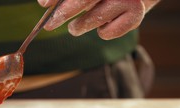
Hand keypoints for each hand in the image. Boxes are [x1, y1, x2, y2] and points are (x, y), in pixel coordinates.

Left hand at [38, 0, 159, 39]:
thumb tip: (44, 3)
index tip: (43, 4)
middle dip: (64, 12)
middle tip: (50, 25)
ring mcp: (129, 0)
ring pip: (95, 18)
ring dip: (79, 26)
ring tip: (74, 27)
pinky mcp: (135, 17)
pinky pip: (106, 32)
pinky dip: (101, 32)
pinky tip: (103, 25)